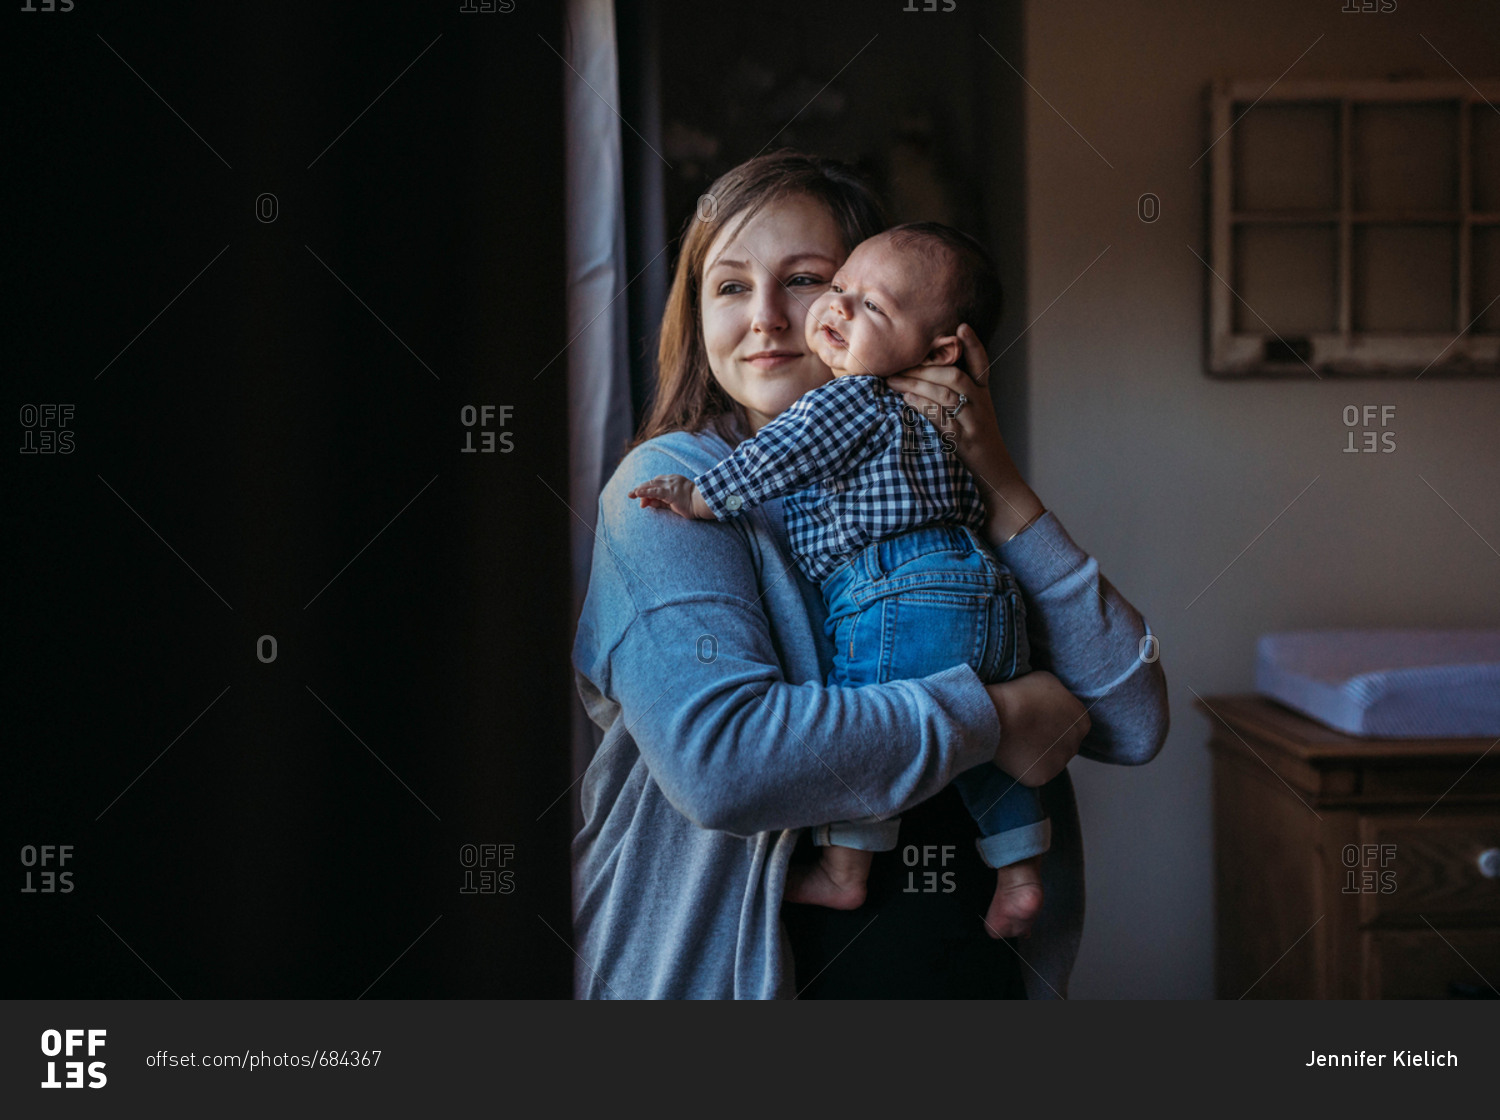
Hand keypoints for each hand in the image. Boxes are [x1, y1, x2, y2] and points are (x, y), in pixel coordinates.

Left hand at [627, 474, 712, 519]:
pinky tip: (637, 494)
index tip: (642, 499)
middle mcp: (671, 480)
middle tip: (631, 495)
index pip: (656, 483)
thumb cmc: (692, 504)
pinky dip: (645, 492)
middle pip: (652, 483)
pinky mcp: (671, 492)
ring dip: (640, 490)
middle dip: (641, 489)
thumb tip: (648, 503)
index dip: (647, 489)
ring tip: (630, 494)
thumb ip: (660, 502)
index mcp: (674, 480)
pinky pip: (655, 491)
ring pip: (651, 485)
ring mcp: (671, 485)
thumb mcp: (673, 503)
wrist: (703, 504)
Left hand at [886, 323, 1044, 544]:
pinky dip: (922, 406)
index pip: (982, 366)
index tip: (961, 327)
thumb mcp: (972, 425)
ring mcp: (974, 424)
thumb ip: (954, 406)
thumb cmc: (977, 457)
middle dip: (925, 367)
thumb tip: (920, 390)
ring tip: (893, 381)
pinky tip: (905, 402)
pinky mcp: (964, 442)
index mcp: (985, 400)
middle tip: (897, 365)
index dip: (973, 345)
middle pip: (954, 375)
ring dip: (917, 383)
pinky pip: (941, 417)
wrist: (998, 487)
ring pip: (947, 392)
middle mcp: (982, 408)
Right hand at [984, 671, 1089, 786]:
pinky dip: (1024, 766)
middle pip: (1064, 744)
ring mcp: (1059, 763)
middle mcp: (1076, 743)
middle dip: (1049, 739)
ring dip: (1038, 754)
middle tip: (1027, 730)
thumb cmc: (1019, 693)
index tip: (1039, 717)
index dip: (1055, 721)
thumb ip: (1060, 696)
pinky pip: (1034, 772)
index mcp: (1082, 720)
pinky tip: (1013, 753)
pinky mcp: (1042, 777)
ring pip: (1050, 760)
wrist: (998, 715)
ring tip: (1017, 740)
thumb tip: (1055, 702)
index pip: (1074, 724)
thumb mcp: (1048, 682)